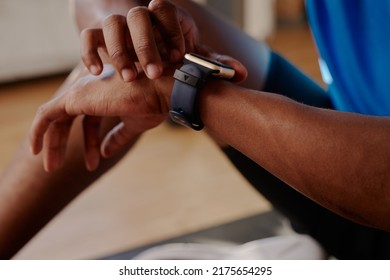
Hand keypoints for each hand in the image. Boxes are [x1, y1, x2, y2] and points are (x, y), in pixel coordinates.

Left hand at [29, 65, 174, 171]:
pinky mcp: (75, 98)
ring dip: (51, 143)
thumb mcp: (133, 125)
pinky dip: (38, 132)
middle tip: (57, 167)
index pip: (88, 120)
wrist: (160, 90)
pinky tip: (37, 150)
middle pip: (67, 119)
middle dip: (61, 143)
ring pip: (55, 119)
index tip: (94, 163)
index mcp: (102, 94)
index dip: (90, 142)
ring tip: (51, 167)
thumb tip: (106, 153)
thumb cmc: (153, 103)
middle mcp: (88, 89)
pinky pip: (46, 116)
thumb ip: (117, 137)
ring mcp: (81, 92)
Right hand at [80, 0, 247, 82]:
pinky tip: (98, 73)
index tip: (176, 56)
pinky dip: (91, 52)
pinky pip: (89, 36)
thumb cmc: (170, 49)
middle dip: (145, 44)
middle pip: (137, 16)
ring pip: (112, 25)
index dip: (169, 29)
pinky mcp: (99, 36)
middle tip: (152, 72)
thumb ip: (210, 64)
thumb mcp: (190, 55)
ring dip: (119, 52)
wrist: (141, 40)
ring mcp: (118, 25)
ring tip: (129, 78)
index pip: (163, 8)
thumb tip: (242, 74)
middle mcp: (141, 17)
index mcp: (165, 16)